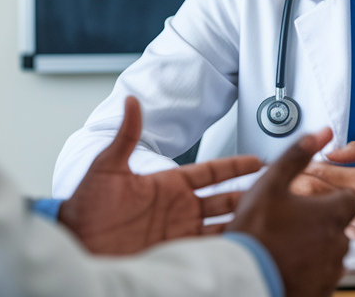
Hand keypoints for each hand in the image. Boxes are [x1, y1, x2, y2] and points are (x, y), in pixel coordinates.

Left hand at [58, 96, 261, 255]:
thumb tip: (130, 102)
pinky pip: (209, 248)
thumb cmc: (85, 207)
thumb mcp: (107, 167)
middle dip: (250, 192)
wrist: (76, 243)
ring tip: (269, 217)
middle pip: (225, 198)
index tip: (259, 160)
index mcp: (168, 184)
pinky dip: (228, 245)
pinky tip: (245, 243)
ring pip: (223, 223)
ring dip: (244, 219)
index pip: (211, 172)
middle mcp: (178, 208)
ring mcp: (179, 231)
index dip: (235, 166)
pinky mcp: (175, 252)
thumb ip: (126, 135)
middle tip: (278, 188)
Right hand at [226, 129, 354, 296]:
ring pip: (333, 251)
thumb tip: (320, 134)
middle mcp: (337, 243)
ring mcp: (330, 269)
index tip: (316, 199)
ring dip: (317, 245)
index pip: (350, 198)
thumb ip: (298, 155)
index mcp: (330, 214)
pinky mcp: (322, 290)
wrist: (244, 277)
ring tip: (290, 242)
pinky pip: (324, 275)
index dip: (332, 196)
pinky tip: (291, 261)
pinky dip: (312, 267)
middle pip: (341, 226)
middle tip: (296, 221)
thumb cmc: (255, 234)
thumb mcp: (270, 183)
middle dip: (322, 221)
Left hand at [304, 141, 354, 243]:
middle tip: (297, 178)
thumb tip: (329, 152)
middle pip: (316, 198)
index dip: (305, 167)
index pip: (321, 174)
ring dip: (317, 204)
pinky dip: (335, 218)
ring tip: (314, 192)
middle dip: (304, 186)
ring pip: (326, 216)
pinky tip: (335, 209)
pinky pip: (341, 227)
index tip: (301, 163)